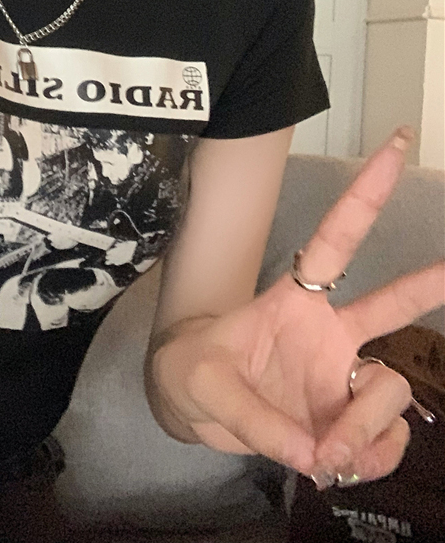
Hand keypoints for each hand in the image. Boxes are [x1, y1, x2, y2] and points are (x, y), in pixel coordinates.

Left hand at [152, 128, 443, 484]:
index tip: (394, 146)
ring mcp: (342, 375)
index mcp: (294, 301)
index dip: (364, 197)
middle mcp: (329, 333)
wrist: (189, 407)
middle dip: (428, 282)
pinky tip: (339, 462)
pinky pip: (386, 436)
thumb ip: (255, 417)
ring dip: (366, 426)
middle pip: (392, 304)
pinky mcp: (345, 417)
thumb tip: (315, 455)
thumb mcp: (202, 384)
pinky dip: (371, 456)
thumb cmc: (192, 371)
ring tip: (324, 451)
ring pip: (390, 389)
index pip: (335, 242)